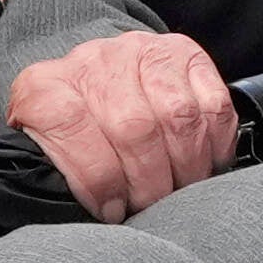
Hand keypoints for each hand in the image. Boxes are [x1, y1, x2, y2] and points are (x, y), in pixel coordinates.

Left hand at [3, 29, 238, 222]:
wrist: (91, 85)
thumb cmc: (71, 135)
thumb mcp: (46, 154)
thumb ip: (56, 176)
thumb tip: (87, 210)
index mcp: (46, 88)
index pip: (70, 124)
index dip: (98, 178)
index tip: (112, 210)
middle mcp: (94, 62)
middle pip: (133, 126)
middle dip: (150, 181)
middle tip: (152, 205)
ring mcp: (141, 52)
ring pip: (178, 116)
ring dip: (186, 166)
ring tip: (179, 188)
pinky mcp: (183, 54)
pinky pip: (213, 104)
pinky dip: (215, 143)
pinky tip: (204, 163)